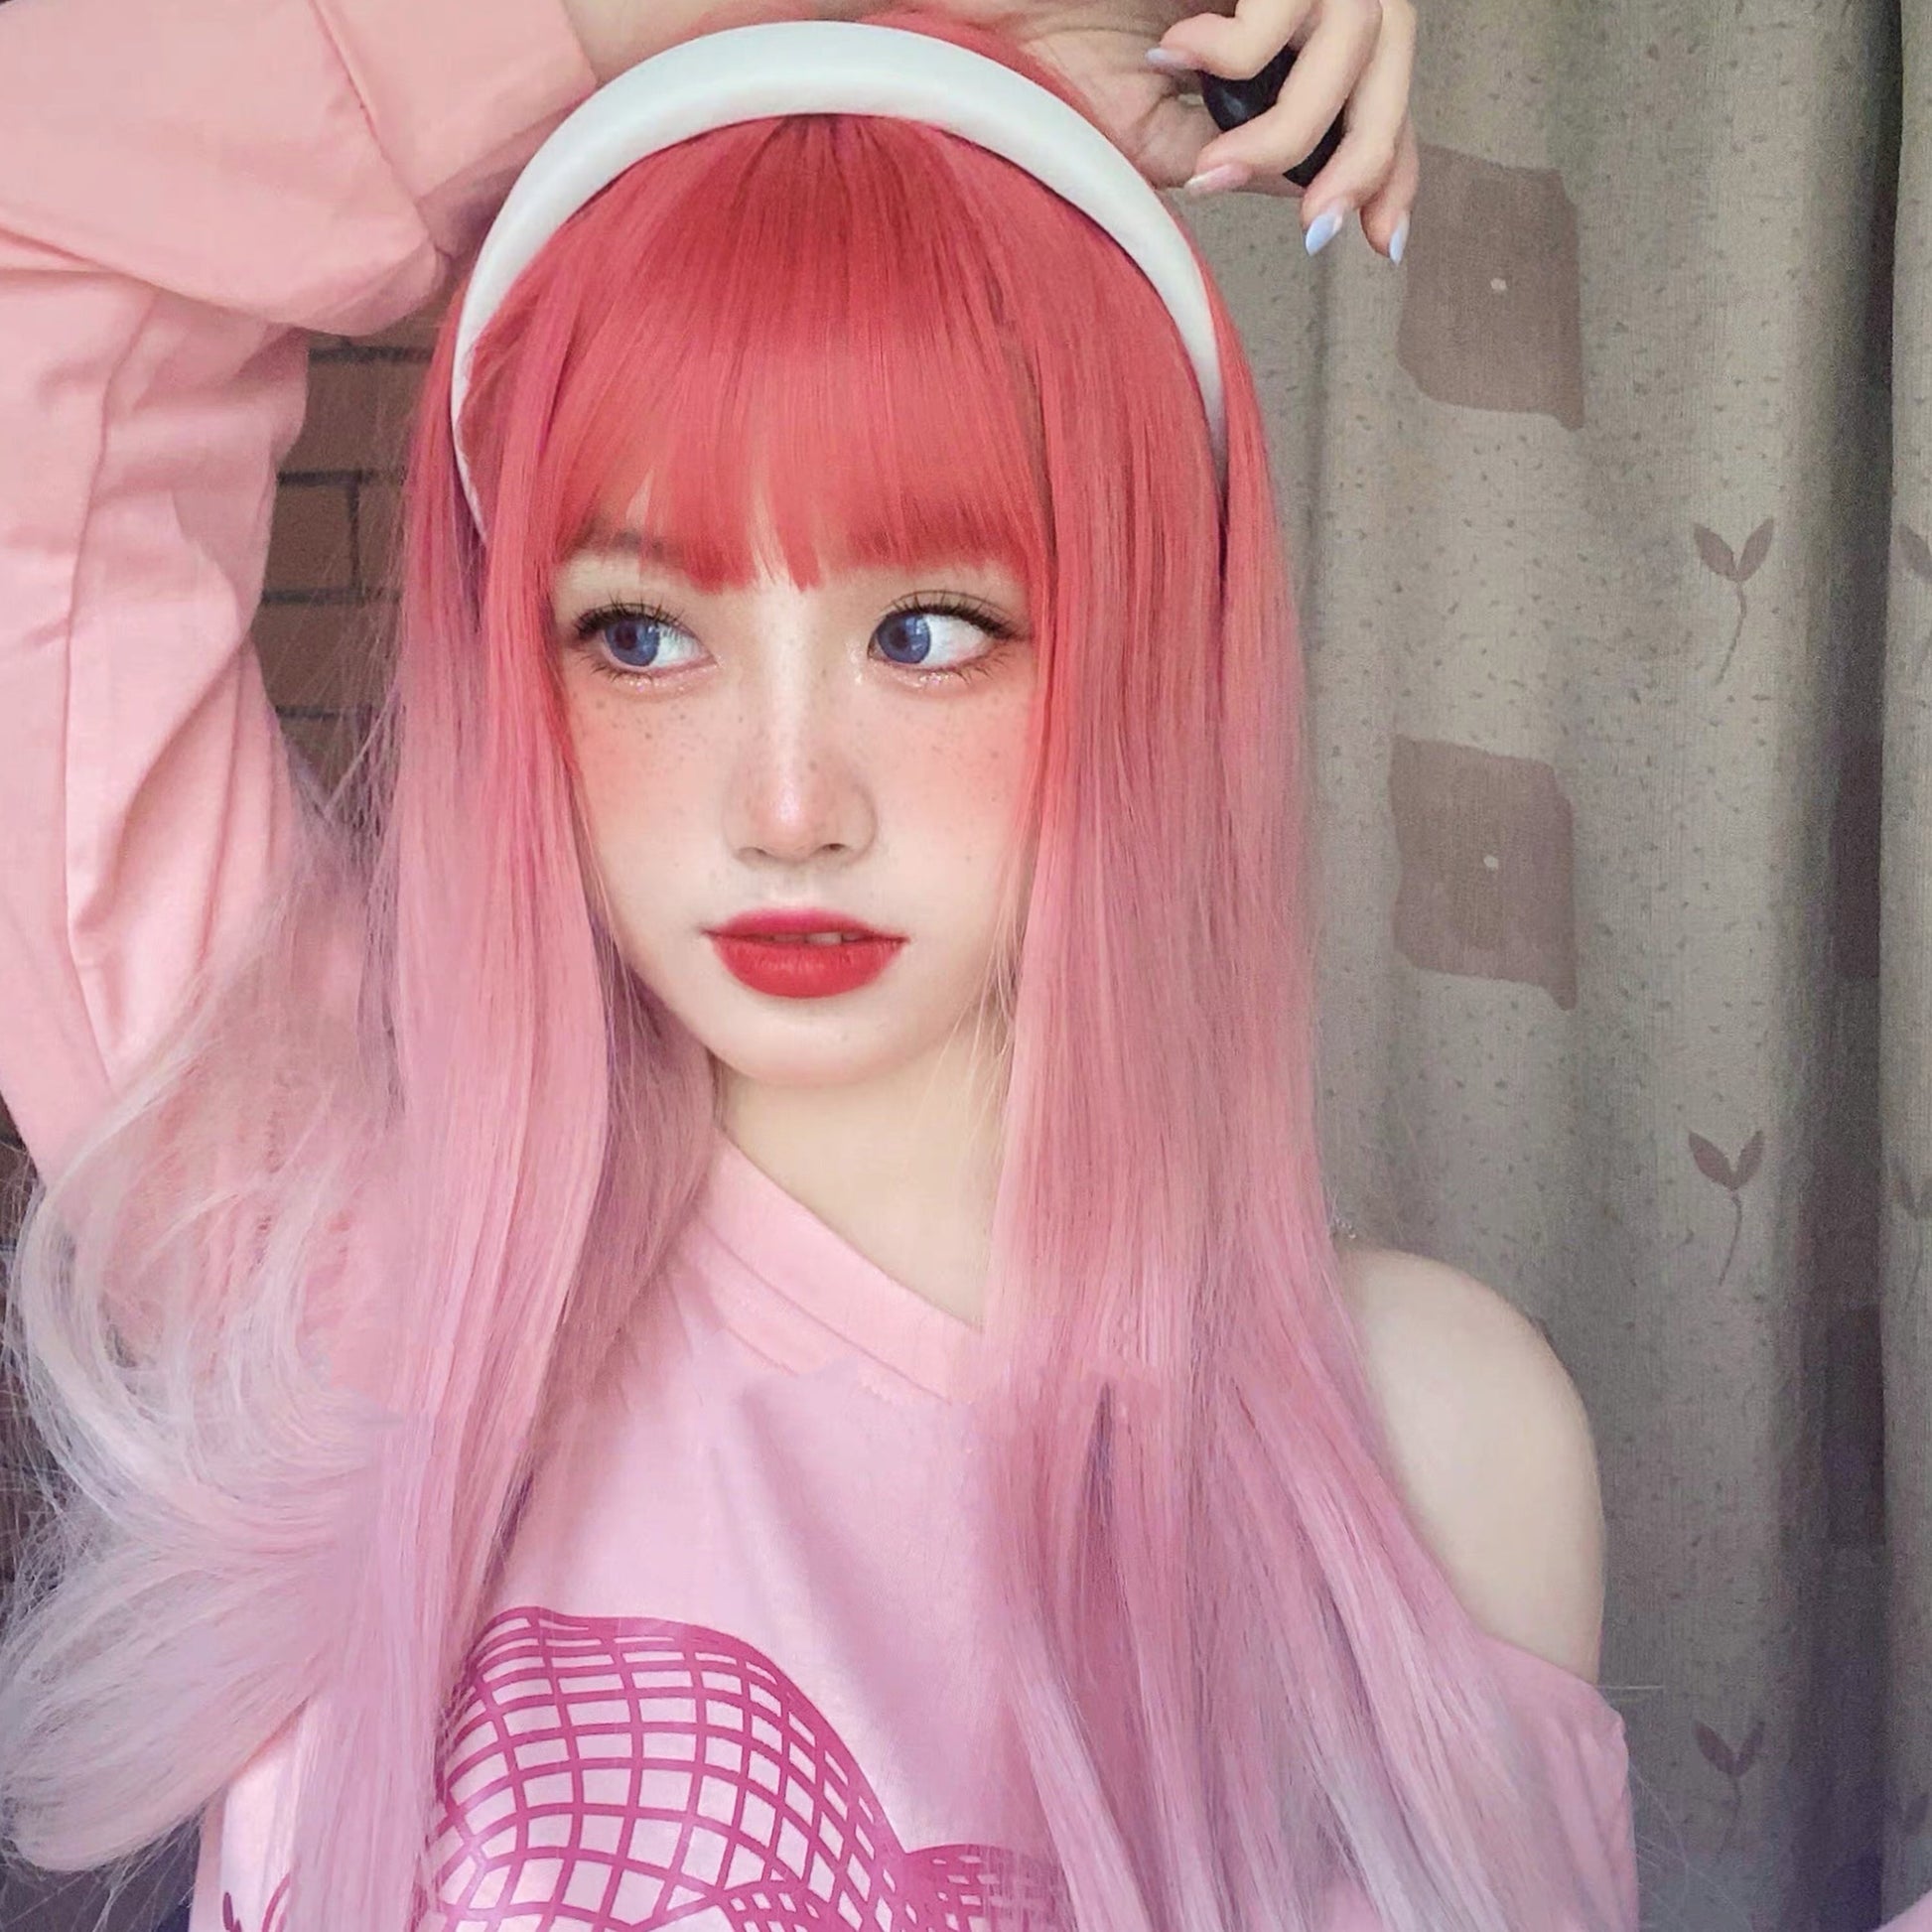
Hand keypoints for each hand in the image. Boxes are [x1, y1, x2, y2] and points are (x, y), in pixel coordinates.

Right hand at [1009, 0, 1418, 258]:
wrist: (979, 15)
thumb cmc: (1048, 57)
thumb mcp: (1158, 140)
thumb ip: (1242, 157)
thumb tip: (1312, 188)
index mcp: (1275, 26)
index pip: (1373, 86)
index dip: (1391, 160)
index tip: (1384, 237)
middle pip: (1391, 52)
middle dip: (1368, 154)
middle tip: (1318, 223)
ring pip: (1359, 30)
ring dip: (1294, 127)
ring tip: (1215, 165)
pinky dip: (1241, 52)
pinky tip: (1177, 50)